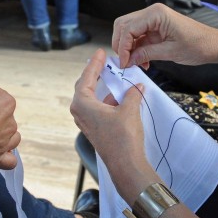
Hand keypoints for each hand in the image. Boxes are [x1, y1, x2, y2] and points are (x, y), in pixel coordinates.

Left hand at [70, 49, 152, 194]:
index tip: (100, 53)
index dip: (94, 64)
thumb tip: (136, 86)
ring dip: (104, 88)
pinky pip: (99, 108)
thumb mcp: (129, 110)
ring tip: (116, 78)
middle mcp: (80, 112)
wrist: (126, 165)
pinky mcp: (95, 129)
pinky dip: (108, 100)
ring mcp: (86, 122)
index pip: (86, 77)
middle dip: (96, 73)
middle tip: (104, 62)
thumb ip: (132, 94)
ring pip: (93, 98)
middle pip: (86, 86)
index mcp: (82, 104)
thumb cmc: (123, 138)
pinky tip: (122, 97)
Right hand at [112, 3, 217, 68]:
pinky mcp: (156, 27)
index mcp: (156, 14)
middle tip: (124, 62)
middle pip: (123, 25)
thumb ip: (146, 54)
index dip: (123, 47)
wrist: (214, 45)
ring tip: (135, 63)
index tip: (124, 63)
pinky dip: (136, 48)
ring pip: (129, 30)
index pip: (128, 28)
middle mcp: (152, 12)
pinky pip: (139, 36)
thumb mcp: (170, 52)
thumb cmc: (198, 45)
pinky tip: (142, 61)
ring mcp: (153, 19)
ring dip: (128, 47)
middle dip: (121, 44)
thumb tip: (127, 60)